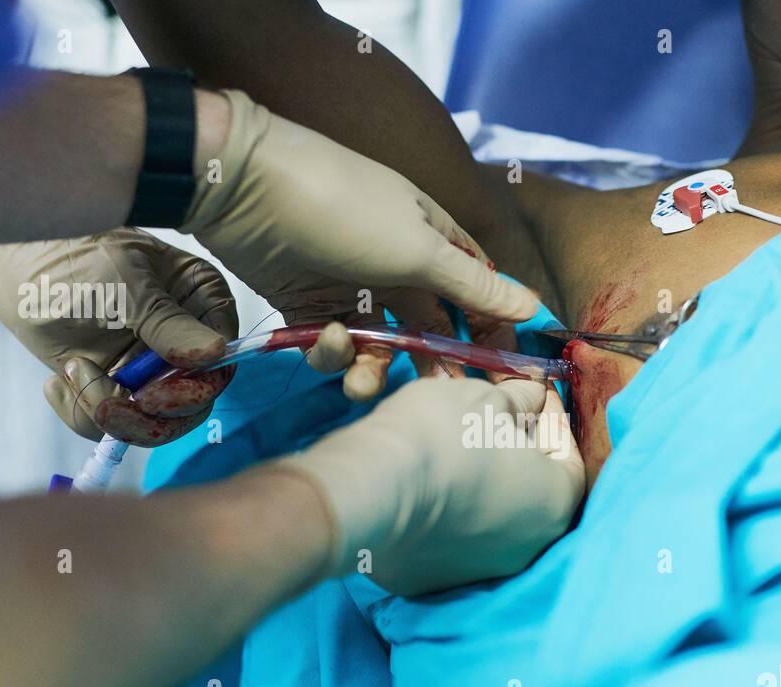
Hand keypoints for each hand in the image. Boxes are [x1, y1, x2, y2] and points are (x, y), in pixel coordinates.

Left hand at [0, 229, 237, 445]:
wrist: (13, 260)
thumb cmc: (71, 254)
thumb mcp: (124, 286)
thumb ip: (169, 323)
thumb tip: (216, 354)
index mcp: (201, 303)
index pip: (220, 362)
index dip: (194, 388)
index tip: (152, 397)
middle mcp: (184, 340)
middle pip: (193, 402)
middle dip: (149, 416)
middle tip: (108, 408)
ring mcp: (150, 367)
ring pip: (154, 422)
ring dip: (109, 413)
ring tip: (72, 375)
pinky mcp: (115, 385)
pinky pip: (114, 424)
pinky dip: (82, 412)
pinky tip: (59, 381)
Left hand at [183, 89, 539, 401]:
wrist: (247, 191)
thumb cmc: (346, 210)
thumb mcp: (418, 250)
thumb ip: (473, 286)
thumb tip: (533, 306)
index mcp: (433, 241)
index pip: (478, 293)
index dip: (493, 332)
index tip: (506, 376)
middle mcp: (397, 266)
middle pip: (432, 330)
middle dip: (435, 366)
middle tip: (440, 401)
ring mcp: (353, 288)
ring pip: (380, 348)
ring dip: (375, 372)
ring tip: (362, 384)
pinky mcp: (310, 308)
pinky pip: (335, 347)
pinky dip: (331, 353)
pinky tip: (325, 340)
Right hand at [265, 376, 583, 595]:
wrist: (373, 486)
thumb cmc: (445, 434)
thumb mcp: (488, 397)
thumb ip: (520, 399)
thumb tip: (530, 400)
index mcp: (555, 504)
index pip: (567, 456)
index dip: (550, 420)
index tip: (532, 397)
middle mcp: (528, 548)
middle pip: (530, 490)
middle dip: (517, 452)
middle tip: (495, 418)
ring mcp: (480, 570)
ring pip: (490, 518)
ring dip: (481, 483)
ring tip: (457, 445)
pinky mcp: (433, 581)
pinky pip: (449, 539)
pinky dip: (446, 511)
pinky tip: (427, 482)